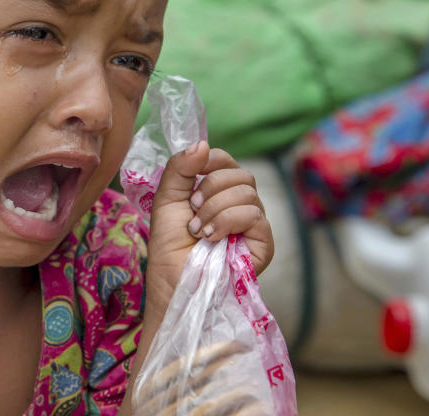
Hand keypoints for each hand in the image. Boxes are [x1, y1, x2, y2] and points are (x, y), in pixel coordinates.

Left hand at [120, 141, 272, 415]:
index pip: (225, 160)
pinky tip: (212, 238)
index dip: (211, 161)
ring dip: (215, 208)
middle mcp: (237, 205)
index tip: (192, 182)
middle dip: (210, 187)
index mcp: (215, 193)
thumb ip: (180, 169)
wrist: (173, 285)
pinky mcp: (263, 243)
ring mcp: (252, 225)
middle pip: (239, 172)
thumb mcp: (166, 201)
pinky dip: (228, 221)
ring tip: (199, 231)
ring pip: (247, 191)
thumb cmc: (169, 249)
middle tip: (192, 211)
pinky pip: (255, 214)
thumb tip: (202, 143)